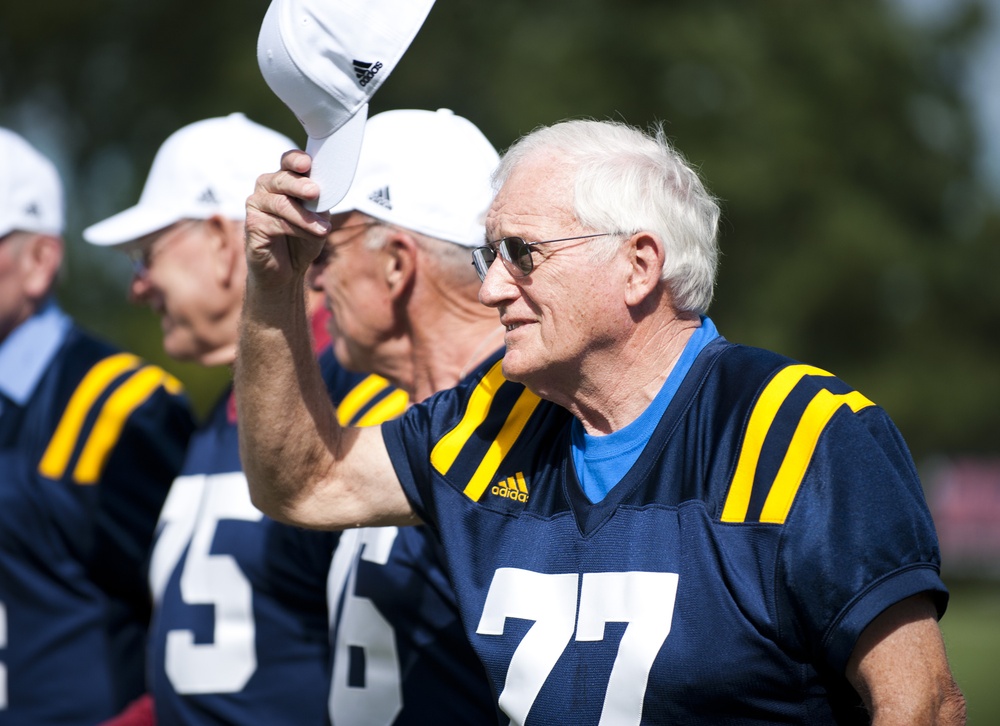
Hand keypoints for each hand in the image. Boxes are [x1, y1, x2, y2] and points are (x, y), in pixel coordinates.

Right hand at [244, 149, 331, 289]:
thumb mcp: (318, 219)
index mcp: (284, 180)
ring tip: (323, 229)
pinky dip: (298, 230)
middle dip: (299, 185)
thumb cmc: (303, 240)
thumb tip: (322, 195)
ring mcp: (256, 205)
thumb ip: (319, 205)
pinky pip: (276, 223)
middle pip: (282, 179)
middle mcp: (266, 188)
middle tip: (314, 193)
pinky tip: (312, 236)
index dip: (295, 159)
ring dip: (304, 217)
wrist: (287, 271)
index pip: (287, 162)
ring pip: (281, 204)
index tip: (307, 163)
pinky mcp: (252, 224)